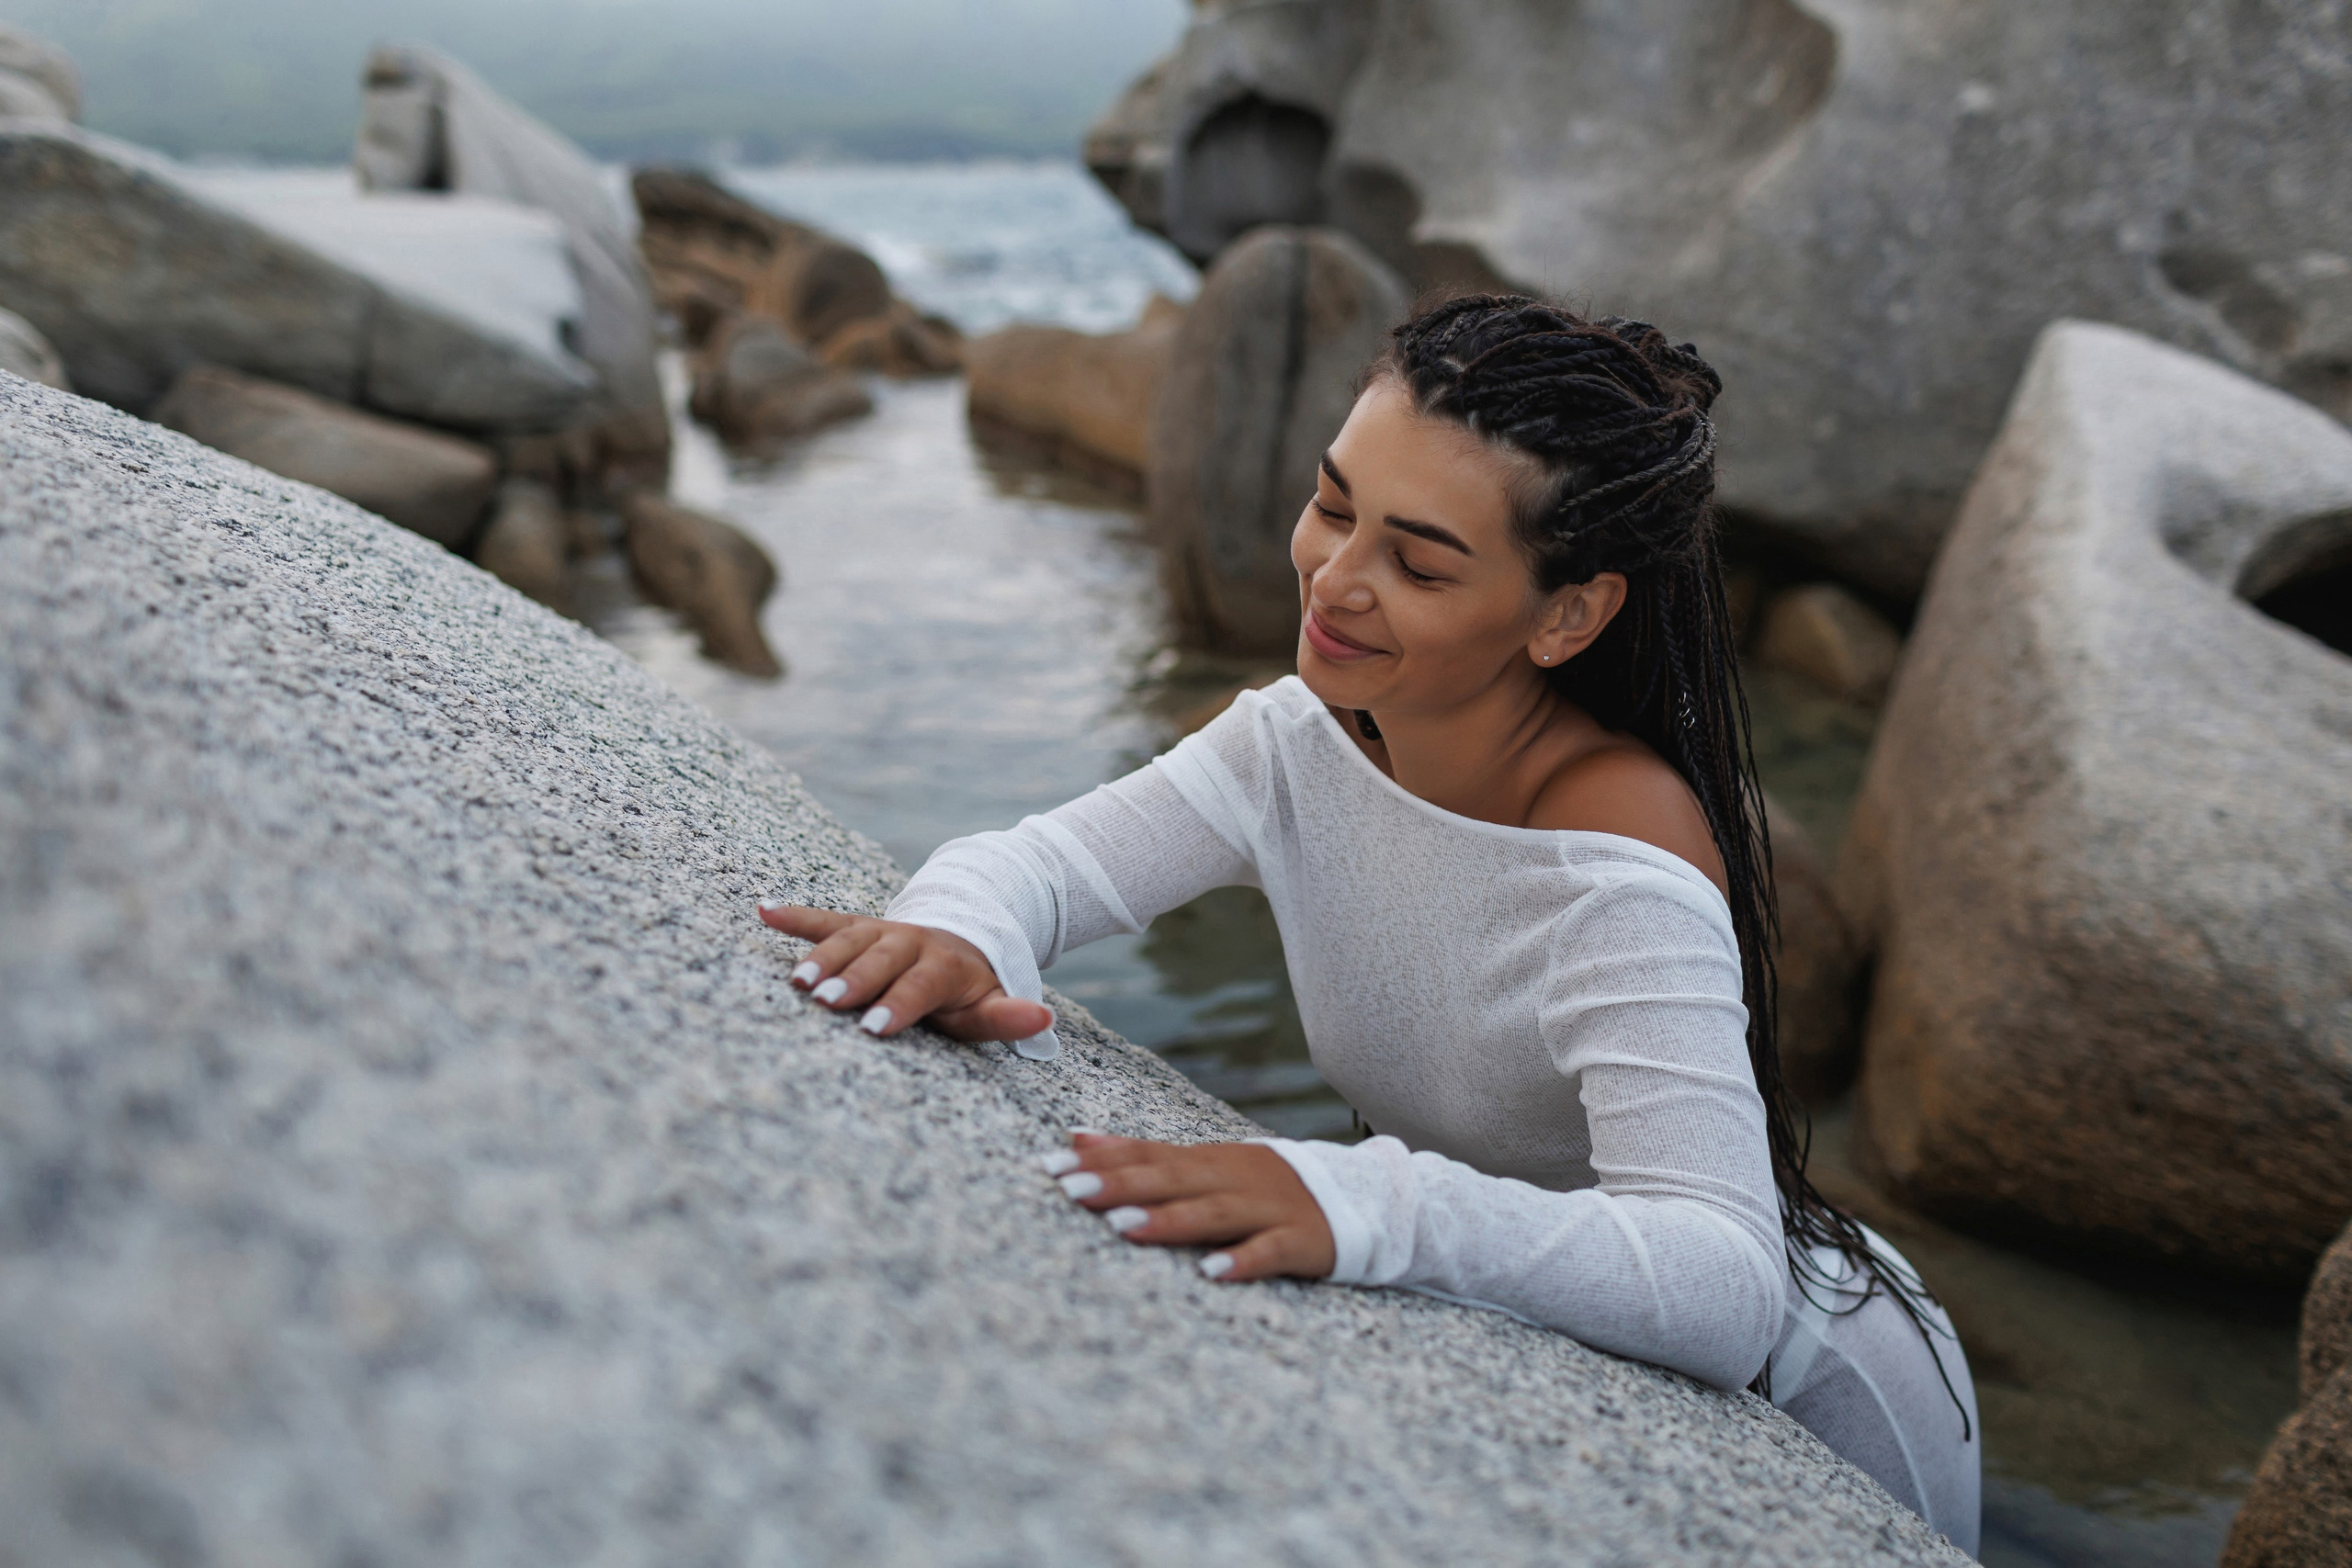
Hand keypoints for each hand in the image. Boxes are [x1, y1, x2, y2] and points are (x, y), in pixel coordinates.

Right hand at [759, 903, 1053, 1042]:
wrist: (960, 935)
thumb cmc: (968, 988)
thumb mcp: (990, 1005)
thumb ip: (1009, 1016)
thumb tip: (1043, 1020)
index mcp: (943, 964)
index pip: (921, 985)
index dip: (899, 1004)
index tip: (875, 1027)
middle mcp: (910, 941)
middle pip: (881, 959)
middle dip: (855, 979)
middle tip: (827, 1002)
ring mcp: (880, 931)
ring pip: (849, 940)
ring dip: (821, 957)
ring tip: (796, 981)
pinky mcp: (856, 926)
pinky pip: (825, 919)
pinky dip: (796, 915)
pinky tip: (764, 910)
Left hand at [1042, 1132, 1335, 1281]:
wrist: (1361, 1197)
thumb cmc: (1265, 1187)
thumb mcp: (1208, 1164)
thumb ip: (1146, 1154)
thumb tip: (1077, 1137)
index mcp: (1210, 1159)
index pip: (1149, 1154)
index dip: (1102, 1158)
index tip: (1053, 1164)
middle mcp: (1235, 1177)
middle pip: (1173, 1179)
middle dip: (1121, 1184)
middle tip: (1071, 1190)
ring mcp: (1269, 1207)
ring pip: (1213, 1212)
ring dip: (1168, 1220)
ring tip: (1122, 1229)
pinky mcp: (1301, 1240)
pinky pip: (1269, 1252)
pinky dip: (1242, 1261)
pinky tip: (1212, 1273)